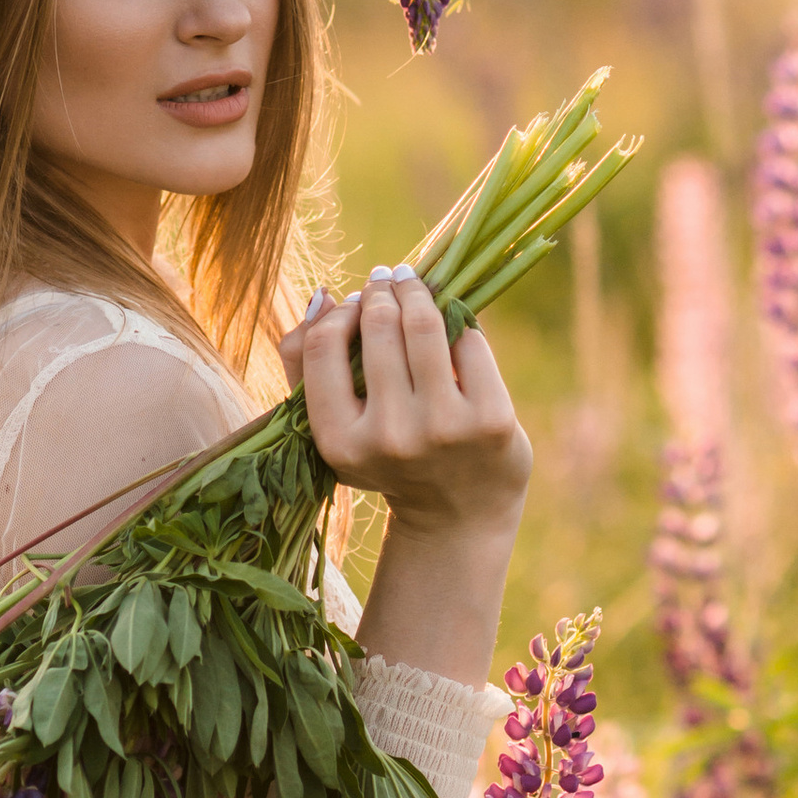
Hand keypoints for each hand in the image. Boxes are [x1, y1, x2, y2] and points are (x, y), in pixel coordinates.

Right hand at [283, 267, 532, 539]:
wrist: (458, 515)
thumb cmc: (388, 459)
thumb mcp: (337, 428)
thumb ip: (307, 365)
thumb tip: (323, 295)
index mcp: (340, 443)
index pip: (322, 347)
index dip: (338, 314)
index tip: (353, 305)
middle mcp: (390, 437)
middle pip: (379, 327)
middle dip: (381, 292)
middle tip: (386, 282)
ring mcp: (443, 429)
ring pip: (424, 325)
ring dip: (417, 291)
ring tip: (413, 285)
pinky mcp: (491, 419)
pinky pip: (469, 340)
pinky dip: (459, 322)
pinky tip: (450, 321)